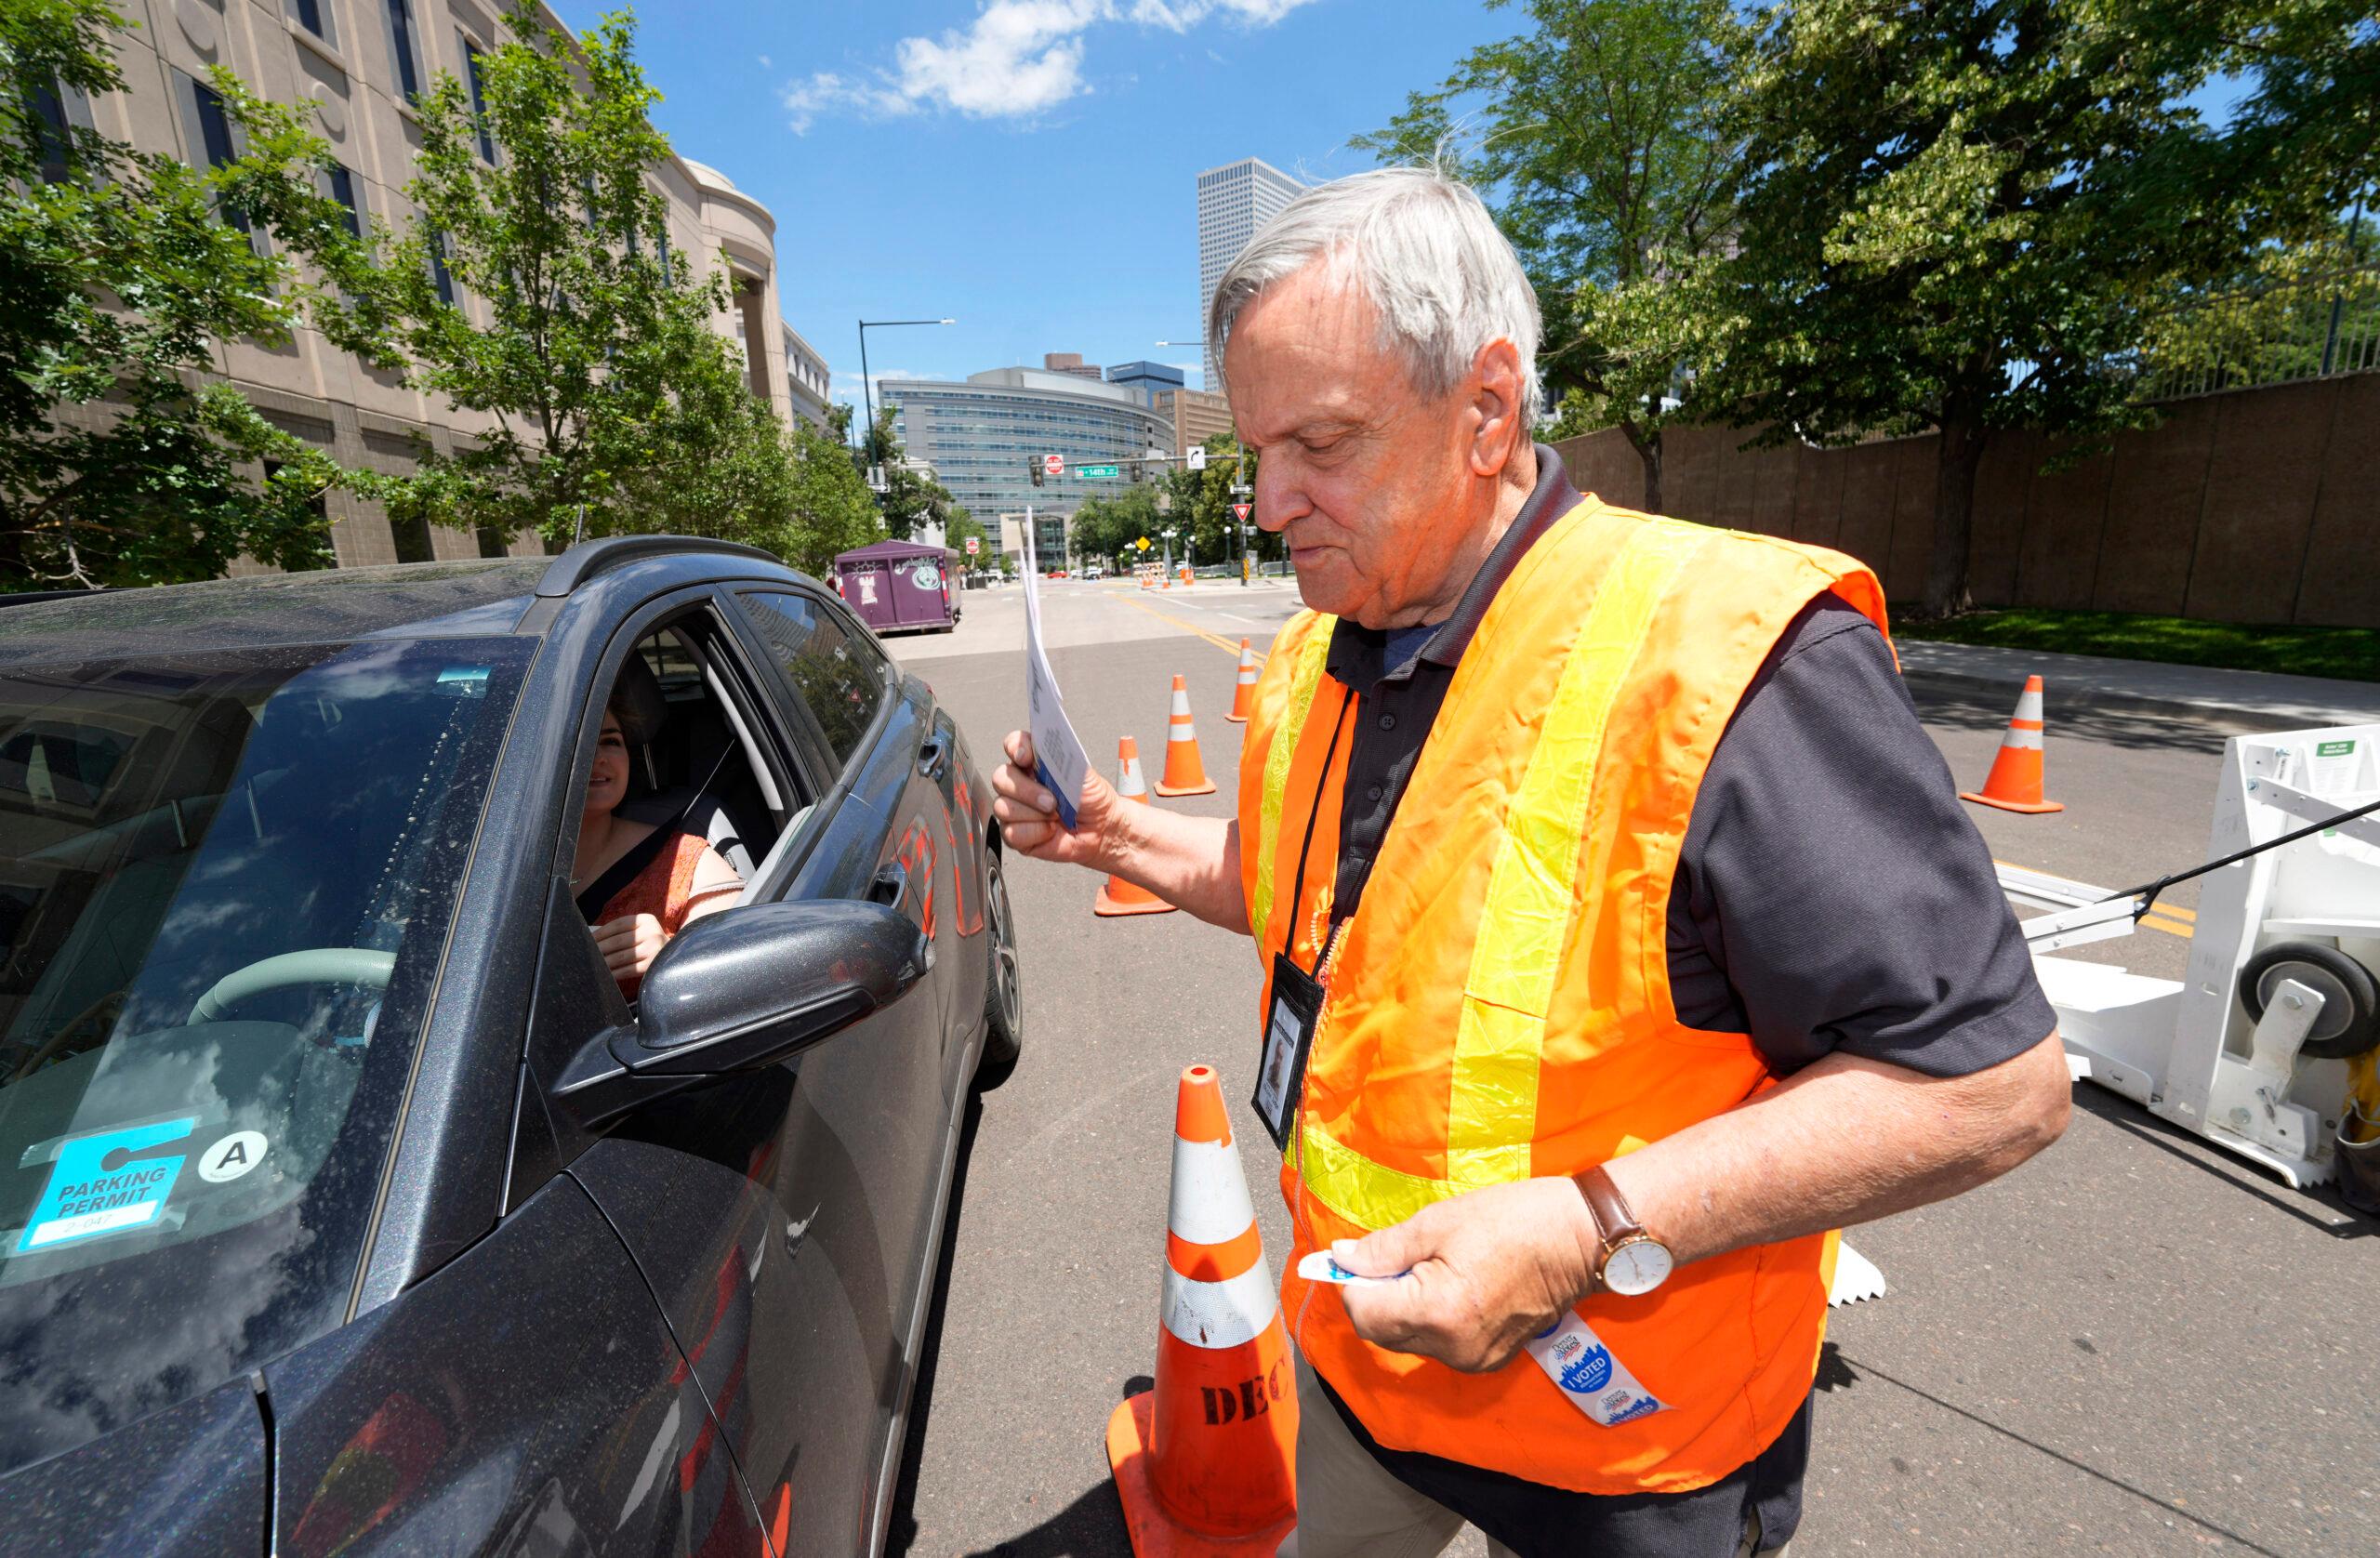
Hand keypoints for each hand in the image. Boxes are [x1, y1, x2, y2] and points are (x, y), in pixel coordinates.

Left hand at [593, 913, 669, 984]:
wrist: (674, 957)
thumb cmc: (649, 944)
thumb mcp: (641, 931)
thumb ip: (622, 932)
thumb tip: (593, 940)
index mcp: (646, 920)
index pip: (618, 925)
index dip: (600, 933)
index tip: (587, 940)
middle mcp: (652, 932)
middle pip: (618, 941)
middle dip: (599, 949)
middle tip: (586, 954)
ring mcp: (653, 949)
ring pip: (621, 956)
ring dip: (604, 962)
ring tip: (593, 965)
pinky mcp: (652, 964)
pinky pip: (628, 970)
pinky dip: (614, 973)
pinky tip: (606, 974)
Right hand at [990, 730, 1128, 869]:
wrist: (1101, 831)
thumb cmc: (1092, 801)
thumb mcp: (1087, 776)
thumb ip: (1070, 760)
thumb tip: (1057, 749)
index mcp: (1035, 763)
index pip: (1014, 745)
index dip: (1015, 747)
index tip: (1025, 756)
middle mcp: (1020, 783)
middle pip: (1000, 778)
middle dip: (1026, 789)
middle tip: (1051, 800)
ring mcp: (1015, 809)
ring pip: (1003, 807)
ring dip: (1034, 814)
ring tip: (1055, 817)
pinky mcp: (1016, 834)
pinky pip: (1011, 832)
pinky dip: (1034, 833)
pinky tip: (1049, 831)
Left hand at [1334, 1178, 1603, 1372]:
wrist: (1581, 1240)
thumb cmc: (1513, 1220)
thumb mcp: (1439, 1222)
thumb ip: (1384, 1248)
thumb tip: (1341, 1260)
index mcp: (1437, 1313)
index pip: (1363, 1314)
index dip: (1352, 1283)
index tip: (1356, 1257)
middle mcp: (1453, 1348)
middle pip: (1383, 1332)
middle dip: (1377, 1296)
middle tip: (1400, 1256)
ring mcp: (1473, 1359)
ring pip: (1410, 1339)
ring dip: (1405, 1307)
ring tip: (1433, 1267)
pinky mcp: (1489, 1360)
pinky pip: (1439, 1344)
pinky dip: (1432, 1319)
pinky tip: (1454, 1286)